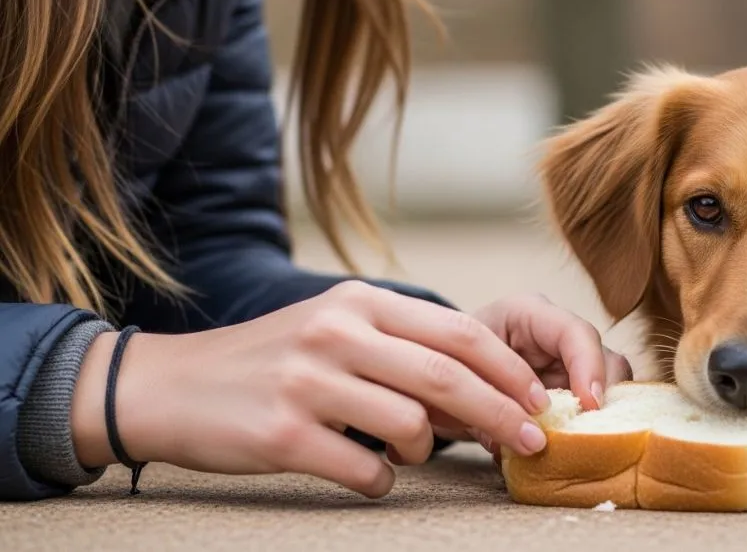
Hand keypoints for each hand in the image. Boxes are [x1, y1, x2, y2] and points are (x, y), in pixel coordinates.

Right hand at [70, 281, 561, 497]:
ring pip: (412, 425)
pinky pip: (365, 470)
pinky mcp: (283, 435)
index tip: (537, 401)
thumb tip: (479, 389)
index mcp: (359, 302)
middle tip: (530, 441)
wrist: (173, 385)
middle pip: (448, 377)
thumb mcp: (334, 327)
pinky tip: (366, 471)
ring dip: (424, 449)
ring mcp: (309, 382)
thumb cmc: (271, 358)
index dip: (508, 371)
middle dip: (501, 414)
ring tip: (403, 450)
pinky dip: (380, 479)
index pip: (458, 332)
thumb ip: (400, 346)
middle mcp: (337, 333)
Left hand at [437, 294, 631, 458]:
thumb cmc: (450, 362)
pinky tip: (568, 450)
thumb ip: (487, 399)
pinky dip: (587, 431)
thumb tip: (517, 440)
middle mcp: (556, 333)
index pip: (573, 331)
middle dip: (604, 398)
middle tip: (589, 434)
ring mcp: (570, 362)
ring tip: (577, 445)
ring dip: (600, 418)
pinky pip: (597, 410)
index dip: (589, 366)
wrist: (443, 368)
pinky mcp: (573, 390)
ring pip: (611, 386)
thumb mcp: (459, 375)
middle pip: (606, 358)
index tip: (590, 404)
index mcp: (526, 314)